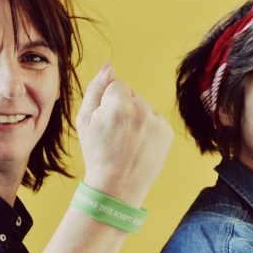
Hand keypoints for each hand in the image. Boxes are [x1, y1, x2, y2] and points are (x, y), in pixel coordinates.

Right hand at [76, 63, 172, 205]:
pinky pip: (155, 120)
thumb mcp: (84, 120)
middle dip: (122, 108)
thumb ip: (95, 89)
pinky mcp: (167, 133)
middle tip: (114, 135)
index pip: (116, 84)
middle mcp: (142, 109)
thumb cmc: (96, 153)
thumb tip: (108, 66)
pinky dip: (147, 129)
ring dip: (136, 118)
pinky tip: (138, 145)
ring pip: (143, 107)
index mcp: (119, 103)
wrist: (116, 186)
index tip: (105, 122)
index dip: (107, 103)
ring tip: (126, 142)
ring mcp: (157, 121)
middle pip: (131, 94)